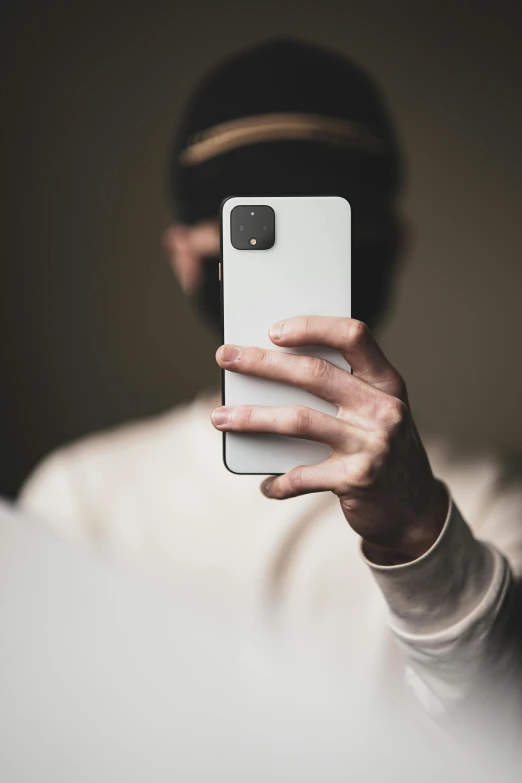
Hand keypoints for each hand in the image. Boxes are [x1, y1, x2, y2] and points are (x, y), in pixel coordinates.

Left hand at [212, 317, 447, 564]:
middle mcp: (384, 408)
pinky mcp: (359, 479)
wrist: (416, 511)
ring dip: (251, 417)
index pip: (353, 336)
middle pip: (313, 374)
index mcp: (386, 383)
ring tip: (220, 417)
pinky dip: (278, 481)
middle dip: (261, 363)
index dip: (312, 326)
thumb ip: (342, 393)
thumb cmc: (382, 453)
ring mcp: (373, 444)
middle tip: (225, 357)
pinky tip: (266, 484)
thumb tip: (270, 378)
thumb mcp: (375, 414)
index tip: (274, 330)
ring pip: (298, 420)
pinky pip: (302, 475)